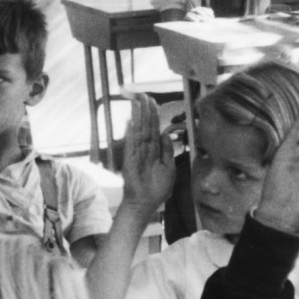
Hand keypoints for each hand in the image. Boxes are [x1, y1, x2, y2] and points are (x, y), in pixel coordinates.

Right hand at [120, 94, 174, 215]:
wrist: (146, 204)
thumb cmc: (157, 187)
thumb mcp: (168, 167)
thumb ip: (167, 150)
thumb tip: (166, 133)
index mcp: (154, 150)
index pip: (154, 128)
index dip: (153, 115)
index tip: (152, 101)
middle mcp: (145, 149)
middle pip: (145, 126)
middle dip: (145, 110)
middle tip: (143, 95)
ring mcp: (136, 154)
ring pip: (139, 131)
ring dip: (138, 117)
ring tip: (137, 102)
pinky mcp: (130, 161)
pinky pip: (130, 145)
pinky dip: (130, 133)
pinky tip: (130, 121)